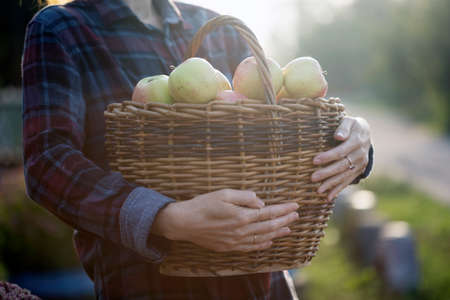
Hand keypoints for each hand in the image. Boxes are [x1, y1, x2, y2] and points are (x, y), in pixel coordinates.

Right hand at [152, 189, 298, 251]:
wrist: (184, 222)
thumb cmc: (203, 204)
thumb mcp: (223, 193)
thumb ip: (244, 197)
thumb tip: (261, 202)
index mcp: (241, 216)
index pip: (269, 213)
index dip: (283, 209)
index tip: (295, 205)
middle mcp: (241, 231)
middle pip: (269, 227)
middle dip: (285, 220)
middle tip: (296, 215)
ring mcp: (235, 241)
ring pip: (263, 239)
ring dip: (278, 233)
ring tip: (289, 229)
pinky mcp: (229, 247)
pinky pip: (251, 248)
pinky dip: (263, 245)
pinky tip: (270, 241)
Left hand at [311, 116, 370, 200]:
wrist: (365, 133)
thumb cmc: (352, 125)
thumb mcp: (350, 121)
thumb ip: (344, 127)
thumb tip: (338, 136)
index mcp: (357, 141)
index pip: (341, 151)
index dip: (328, 156)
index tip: (314, 160)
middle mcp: (360, 154)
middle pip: (342, 166)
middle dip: (327, 173)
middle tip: (313, 178)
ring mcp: (360, 164)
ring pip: (345, 176)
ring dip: (331, 184)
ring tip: (318, 190)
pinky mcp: (358, 170)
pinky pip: (348, 181)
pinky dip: (338, 189)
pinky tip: (329, 197)